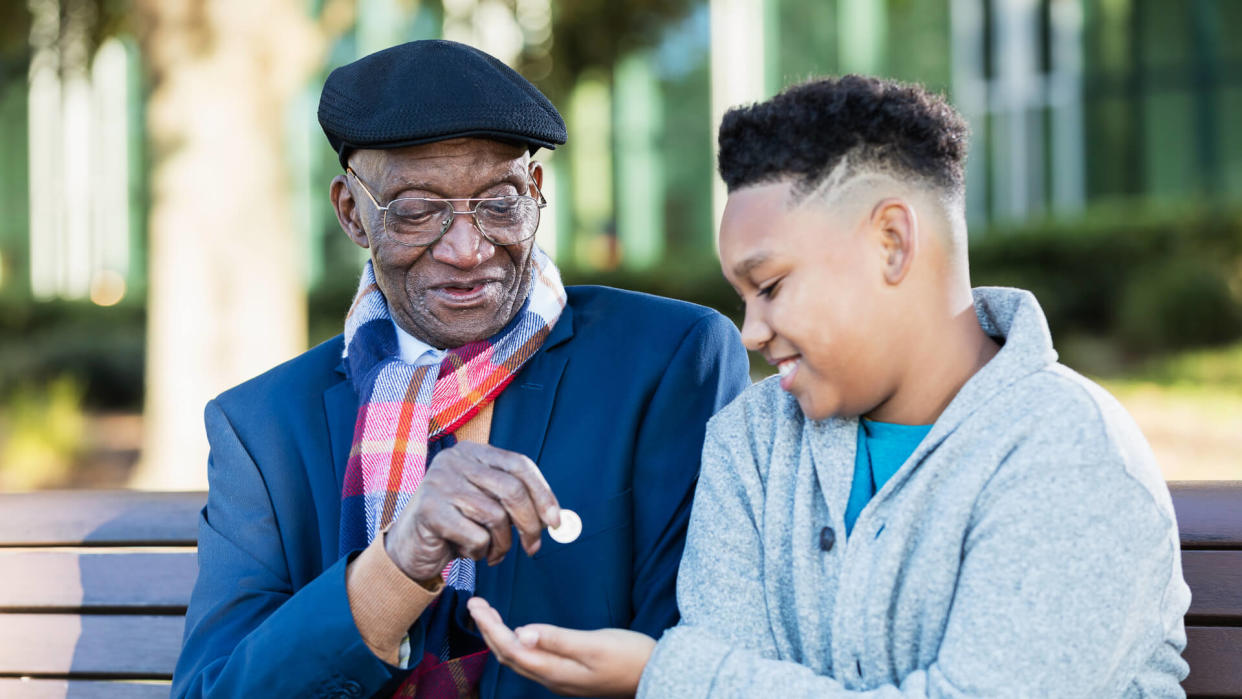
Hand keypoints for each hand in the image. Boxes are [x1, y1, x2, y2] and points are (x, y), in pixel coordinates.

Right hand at [384, 442, 560, 581]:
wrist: (409, 547)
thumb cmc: (456, 525)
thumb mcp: (486, 504)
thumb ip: (514, 502)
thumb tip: (556, 518)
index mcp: (473, 452)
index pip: (519, 464)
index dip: (543, 493)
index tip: (556, 521)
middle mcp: (455, 460)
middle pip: (512, 489)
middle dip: (530, 524)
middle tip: (534, 548)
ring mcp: (440, 483)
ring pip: (496, 517)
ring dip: (502, 545)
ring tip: (491, 553)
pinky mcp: (430, 510)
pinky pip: (476, 537)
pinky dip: (479, 552)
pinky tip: (466, 552)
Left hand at [467, 597, 654, 697]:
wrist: (656, 674)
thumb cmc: (629, 656)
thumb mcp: (594, 644)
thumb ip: (557, 638)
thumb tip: (521, 631)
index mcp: (555, 670)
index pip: (510, 647)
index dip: (489, 626)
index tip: (475, 604)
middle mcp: (552, 678)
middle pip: (508, 655)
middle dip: (488, 630)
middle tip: (475, 605)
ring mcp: (560, 679)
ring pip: (519, 659)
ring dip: (500, 637)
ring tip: (489, 616)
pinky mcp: (568, 675)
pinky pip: (531, 660)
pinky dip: (516, 644)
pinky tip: (519, 633)